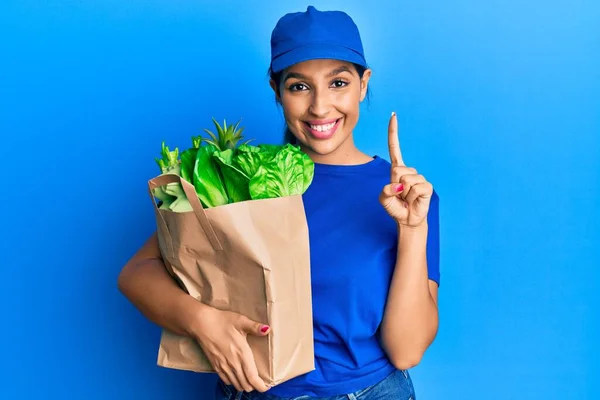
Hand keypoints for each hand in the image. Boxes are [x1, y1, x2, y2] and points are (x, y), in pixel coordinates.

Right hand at [191, 305, 271, 392]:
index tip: (266, 387)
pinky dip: (234, 382)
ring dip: (244, 385)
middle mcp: (233, 363)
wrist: (201, 324)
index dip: (261, 386)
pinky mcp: (215, 366)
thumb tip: (267, 329)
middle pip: (246, 385)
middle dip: (254, 386)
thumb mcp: (241, 321)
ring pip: (236, 384)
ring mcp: (223, 366)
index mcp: (242, 354)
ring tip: (250, 381)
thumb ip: (255, 327)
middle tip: (260, 382)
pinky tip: (237, 377)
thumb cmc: (222, 321)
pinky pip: (226, 380)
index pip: (253, 378)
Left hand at [379, 112, 432, 227]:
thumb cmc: (395, 207)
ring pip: (406, 181)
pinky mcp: (427, 186)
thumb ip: (385, 191)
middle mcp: (409, 171)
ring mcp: (420, 178)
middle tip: (399, 195)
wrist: (406, 220)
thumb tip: (399, 186)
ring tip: (406, 199)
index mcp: (397, 169)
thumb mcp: (383, 199)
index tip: (393, 115)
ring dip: (403, 194)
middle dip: (395, 185)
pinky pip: (416, 189)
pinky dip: (411, 198)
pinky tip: (414, 201)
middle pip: (397, 171)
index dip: (393, 132)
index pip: (394, 147)